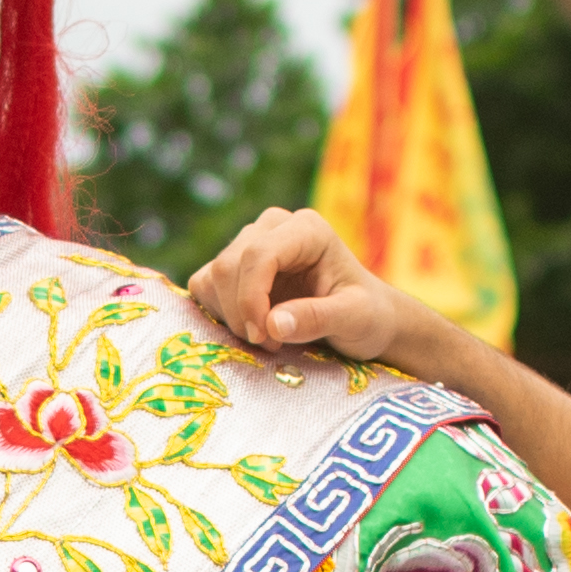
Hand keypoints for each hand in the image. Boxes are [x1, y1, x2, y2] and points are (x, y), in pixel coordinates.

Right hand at [189, 207, 434, 374]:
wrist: (365, 318)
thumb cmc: (366, 315)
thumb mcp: (354, 319)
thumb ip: (317, 318)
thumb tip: (272, 324)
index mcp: (307, 230)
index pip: (258, 254)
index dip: (251, 298)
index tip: (264, 336)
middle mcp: (273, 227)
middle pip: (228, 266)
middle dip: (241, 313)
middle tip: (271, 344)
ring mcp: (250, 243)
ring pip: (211, 277)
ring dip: (230, 316)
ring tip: (268, 337)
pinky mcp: (233, 266)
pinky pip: (204, 286)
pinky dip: (218, 313)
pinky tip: (249, 327)